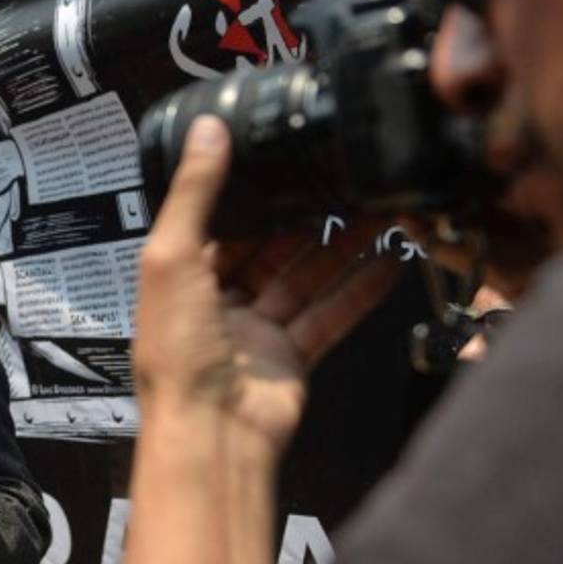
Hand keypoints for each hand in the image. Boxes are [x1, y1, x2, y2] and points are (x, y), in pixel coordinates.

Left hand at [133, 116, 402, 462]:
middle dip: (308, 217)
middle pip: (270, 248)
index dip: (255, 193)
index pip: (221, 222)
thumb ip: (194, 194)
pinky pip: (330, 315)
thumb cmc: (175, 352)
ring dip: (342, 246)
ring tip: (381, 209)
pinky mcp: (292, 357)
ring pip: (305, 277)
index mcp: (181, 275)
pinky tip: (390, 260)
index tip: (291, 158)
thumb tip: (207, 130)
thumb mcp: (172, 257)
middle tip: (348, 180)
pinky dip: (360, 289)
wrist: (210, 433)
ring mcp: (257, 330)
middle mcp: (218, 300)